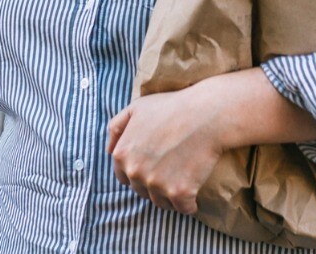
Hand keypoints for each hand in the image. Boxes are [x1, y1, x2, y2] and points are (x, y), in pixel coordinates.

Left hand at [106, 82, 227, 215]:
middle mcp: (135, 172)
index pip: (124, 177)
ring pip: (161, 202)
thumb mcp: (136, 108)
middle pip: (142, 191)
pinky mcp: (179, 192)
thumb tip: (109, 150)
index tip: (154, 166)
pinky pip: (183, 208)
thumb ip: (116, 128)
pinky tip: (194, 195)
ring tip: (183, 179)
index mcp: (122, 154)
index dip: (139, 172)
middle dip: (154, 184)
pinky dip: (189, 205)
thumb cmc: (172, 107)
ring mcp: (157, 184)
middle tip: (171, 170)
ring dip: (170, 195)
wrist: (205, 114)